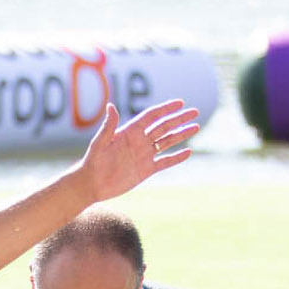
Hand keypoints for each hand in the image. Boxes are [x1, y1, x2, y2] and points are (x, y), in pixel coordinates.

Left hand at [75, 99, 200, 202]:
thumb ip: (108, 126)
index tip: (180, 103)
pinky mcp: (146, 169)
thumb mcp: (100, 143)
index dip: (165, 109)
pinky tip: (188, 152)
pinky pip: (164, 162)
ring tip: (196, 127)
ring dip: (181, 134)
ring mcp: (144, 155)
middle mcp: (139, 141)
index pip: (151, 116)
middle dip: (179, 119)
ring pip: (167, 142)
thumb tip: (110, 105)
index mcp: (129, 132)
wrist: (91, 184)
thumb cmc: (92, 162)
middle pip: (163, 126)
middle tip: (195, 112)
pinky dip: (176, 157)